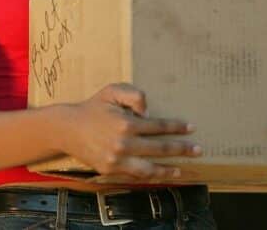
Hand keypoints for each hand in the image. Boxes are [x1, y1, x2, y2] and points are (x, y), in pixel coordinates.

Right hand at [64, 83, 200, 179]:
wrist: (68, 128)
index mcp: (126, 123)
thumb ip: (134, 95)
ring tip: (183, 169)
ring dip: (169, 168)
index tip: (191, 128)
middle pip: (160, 148)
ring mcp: (117, 160)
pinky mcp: (111, 170)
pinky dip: (150, 176)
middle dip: (181, 148)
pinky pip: (135, 175)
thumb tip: (149, 112)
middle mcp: (124, 143)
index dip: (177, 127)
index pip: (159, 126)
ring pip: (150, 168)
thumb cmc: (93, 107)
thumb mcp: (112, 91)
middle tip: (198, 150)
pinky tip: (161, 174)